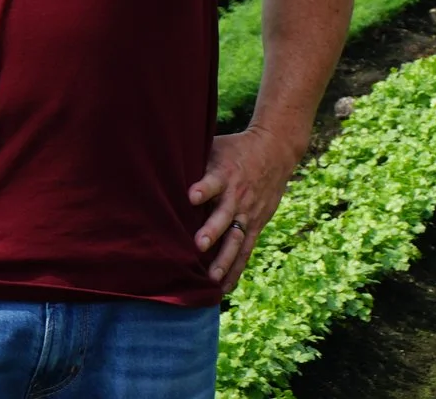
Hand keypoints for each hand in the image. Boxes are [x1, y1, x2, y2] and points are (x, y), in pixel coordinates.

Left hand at [189, 125, 302, 291]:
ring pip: (237, 238)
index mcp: (224, 174)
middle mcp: (237, 196)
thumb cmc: (235, 150)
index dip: (203, 188)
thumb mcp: (215, 147)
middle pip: (225, 215)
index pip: (213, 182)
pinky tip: (224, 287)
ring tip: (212, 278)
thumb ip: (194, 161)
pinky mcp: (257, 224)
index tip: (191, 196)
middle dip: (213, 231)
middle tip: (200, 245)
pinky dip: (237, 268)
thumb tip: (159, 165)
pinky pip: (246, 249)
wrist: (276, 150)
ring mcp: (248, 212)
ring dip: (225, 258)